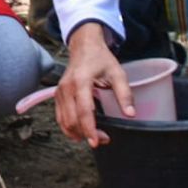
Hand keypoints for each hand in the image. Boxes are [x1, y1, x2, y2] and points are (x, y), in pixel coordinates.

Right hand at [55, 23, 133, 147]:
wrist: (84, 46)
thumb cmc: (100, 59)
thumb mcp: (117, 73)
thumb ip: (124, 94)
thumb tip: (131, 114)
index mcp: (81, 81)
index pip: (84, 111)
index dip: (90, 129)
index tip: (97, 142)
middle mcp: (67, 88)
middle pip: (72, 120)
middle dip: (86, 134)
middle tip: (103, 139)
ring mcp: (59, 92)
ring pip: (64, 121)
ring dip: (78, 133)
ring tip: (94, 136)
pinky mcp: (57, 96)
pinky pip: (60, 117)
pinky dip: (69, 128)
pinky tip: (81, 132)